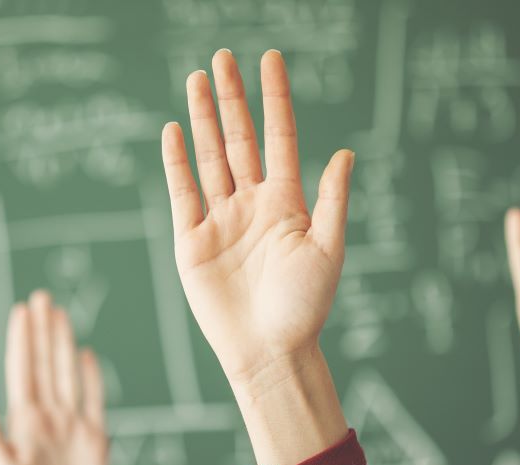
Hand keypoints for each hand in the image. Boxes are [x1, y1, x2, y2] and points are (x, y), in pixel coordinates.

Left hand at [0, 290, 107, 464]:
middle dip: (41, 330)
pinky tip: (84, 354)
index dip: (20, 339)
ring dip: (63, 343)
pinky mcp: (95, 437)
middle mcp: (46, 417)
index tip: (18, 310)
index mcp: (21, 421)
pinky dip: (90, 376)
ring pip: (67, 373)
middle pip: (45, 364)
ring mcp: (71, 425)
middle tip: (39, 297)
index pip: (21, 370)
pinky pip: (93, 399)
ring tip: (59, 314)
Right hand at [161, 49, 350, 464]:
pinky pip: (182, 192)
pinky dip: (176, 161)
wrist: (269, 352)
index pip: (279, 137)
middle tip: (222, 58)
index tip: (270, 59)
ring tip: (196, 78)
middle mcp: (252, 205)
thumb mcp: (328, 250)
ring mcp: (220, 220)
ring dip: (203, 118)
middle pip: (239, 139)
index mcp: (286, 203)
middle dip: (231, 98)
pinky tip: (173, 130)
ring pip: (209, 157)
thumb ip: (332, 200)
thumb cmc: (305, 308)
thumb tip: (345, 152)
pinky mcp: (191, 241)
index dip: (274, 98)